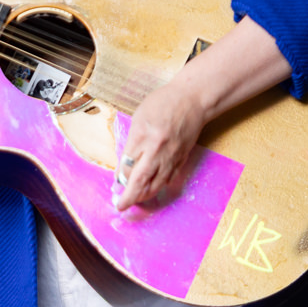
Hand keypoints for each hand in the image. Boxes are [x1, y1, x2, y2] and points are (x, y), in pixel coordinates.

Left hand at [113, 79, 206, 211]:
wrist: (192, 100)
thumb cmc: (163, 104)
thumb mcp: (139, 118)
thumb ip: (131, 143)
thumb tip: (124, 165)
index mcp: (142, 137)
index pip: (127, 168)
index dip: (120, 180)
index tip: (115, 186)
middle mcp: (156, 151)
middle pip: (140, 182)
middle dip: (129, 198)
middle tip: (121, 206)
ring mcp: (171, 157)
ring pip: (156, 185)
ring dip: (144, 197)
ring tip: (134, 201)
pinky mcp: (182, 159)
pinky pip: (168, 179)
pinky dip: (158, 187)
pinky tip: (151, 190)